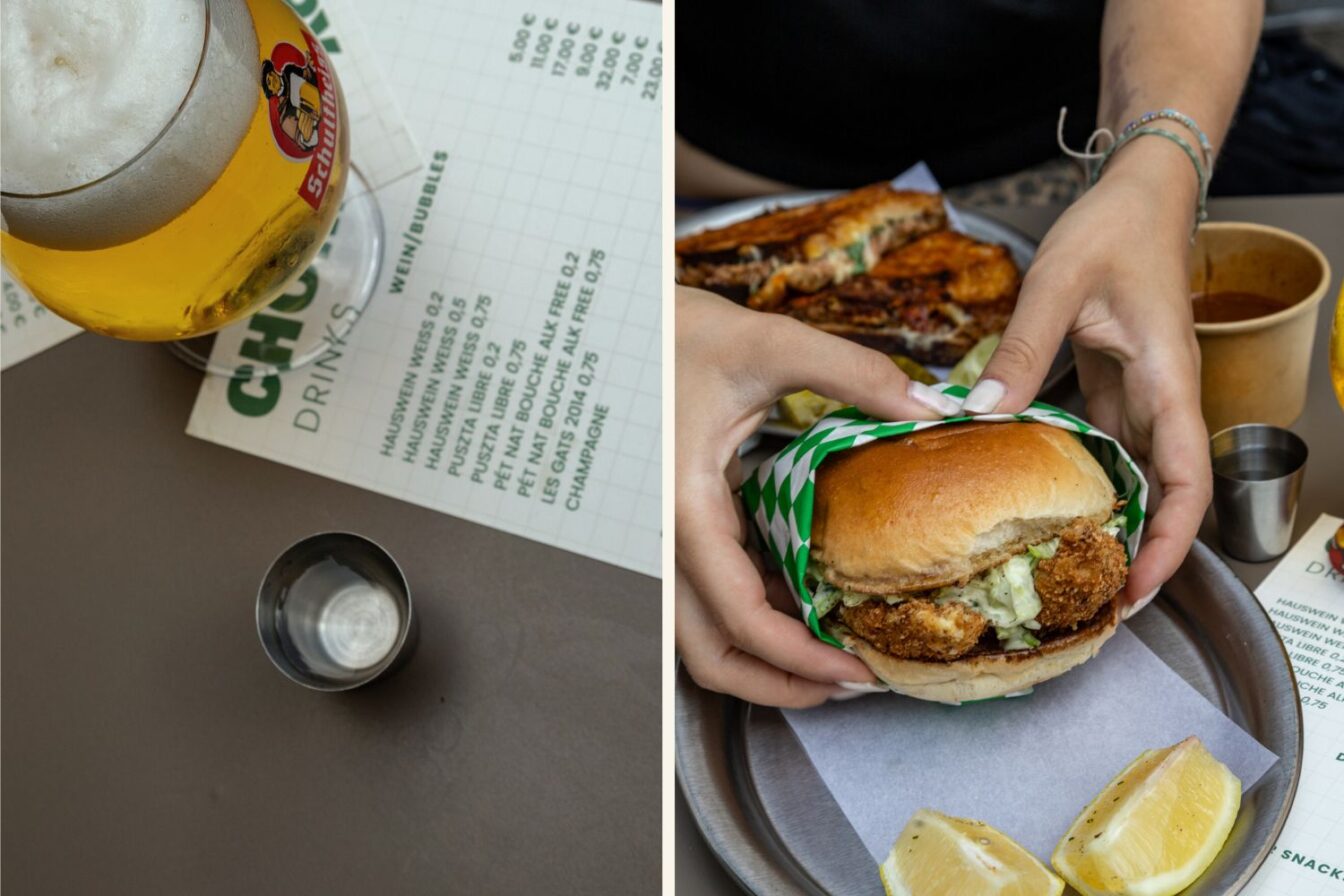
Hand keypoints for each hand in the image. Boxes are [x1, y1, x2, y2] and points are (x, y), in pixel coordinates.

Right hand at [676, 286, 959, 705]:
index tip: (855, 671)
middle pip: (708, 652)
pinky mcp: (680, 524)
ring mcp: (666, 536)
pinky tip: (803, 598)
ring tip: (831, 654)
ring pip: (703, 633)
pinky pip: (711, 593)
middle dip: (776, 684)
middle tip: (846, 683)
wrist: (624, 316)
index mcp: (683, 508)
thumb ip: (856, 374)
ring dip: (763, 657)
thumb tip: (936, 410)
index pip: (737, 617)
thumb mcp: (771, 344)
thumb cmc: (682, 330)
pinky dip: (754, 613)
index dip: (798, 659)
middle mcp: (664, 536)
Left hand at [961, 138, 1211, 614]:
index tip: (1140, 588)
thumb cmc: (1113, 228)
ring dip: (1111, 520)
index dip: (1171, 542)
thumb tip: (977, 413)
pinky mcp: (1113, 384)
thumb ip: (1021, 349)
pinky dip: (1081, 479)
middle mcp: (1161, 396)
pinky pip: (1103, 444)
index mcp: (1165, 379)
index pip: (1186, 479)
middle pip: (1165, 492)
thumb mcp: (1059, 284)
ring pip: (1135, 473)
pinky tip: (1041, 502)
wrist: (1138, 193)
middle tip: (1090, 602)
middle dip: (1138, 550)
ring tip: (1064, 568)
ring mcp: (1139, 393)